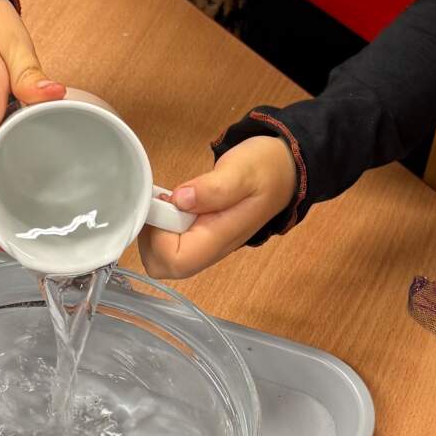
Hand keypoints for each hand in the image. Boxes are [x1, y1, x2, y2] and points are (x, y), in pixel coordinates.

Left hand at [139, 135, 297, 279]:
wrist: (285, 169)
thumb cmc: (266, 168)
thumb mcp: (242, 171)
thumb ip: (213, 188)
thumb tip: (180, 200)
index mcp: (220, 238)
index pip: (175, 261)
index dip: (158, 237)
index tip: (164, 206)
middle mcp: (210, 248)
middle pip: (163, 266)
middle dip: (150, 236)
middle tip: (161, 203)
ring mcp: (204, 244)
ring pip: (162, 257)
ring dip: (154, 230)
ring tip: (169, 200)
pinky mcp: (199, 235)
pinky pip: (169, 243)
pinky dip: (161, 225)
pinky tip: (173, 203)